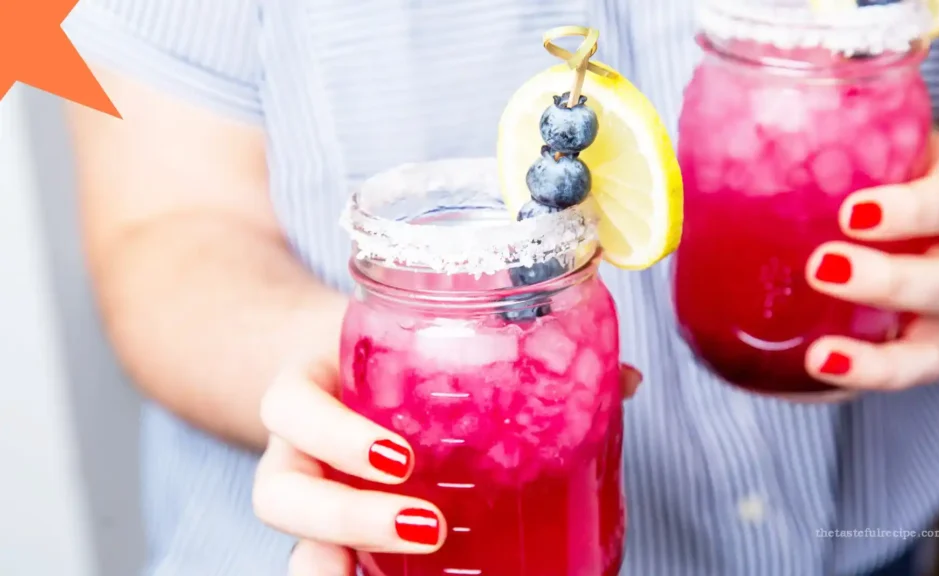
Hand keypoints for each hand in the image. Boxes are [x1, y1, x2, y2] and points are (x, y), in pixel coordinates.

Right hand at [253, 354, 642, 575]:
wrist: (338, 361)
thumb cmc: (390, 356)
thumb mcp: (429, 338)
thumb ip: (511, 351)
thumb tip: (623, 378)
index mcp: (314, 386)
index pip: (289, 405)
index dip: (333, 435)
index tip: (403, 458)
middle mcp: (297, 447)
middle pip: (281, 492)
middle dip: (348, 515)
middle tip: (428, 522)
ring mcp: (309, 489)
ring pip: (289, 532)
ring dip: (338, 554)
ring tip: (415, 552)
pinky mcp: (327, 526)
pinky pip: (323, 555)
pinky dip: (348, 571)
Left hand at [804, 130, 938, 392]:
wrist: (933, 206)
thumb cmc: (886, 169)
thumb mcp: (874, 139)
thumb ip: (831, 131)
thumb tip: (731, 116)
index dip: (909, 210)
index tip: (853, 212)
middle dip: (890, 282)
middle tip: (823, 267)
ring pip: (933, 348)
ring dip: (877, 358)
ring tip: (819, 356)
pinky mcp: (912, 343)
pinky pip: (893, 377)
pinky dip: (853, 385)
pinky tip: (803, 383)